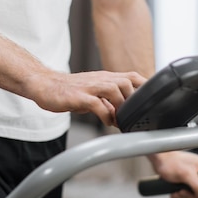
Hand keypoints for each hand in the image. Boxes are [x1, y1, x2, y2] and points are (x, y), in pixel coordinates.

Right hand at [29, 70, 145, 125]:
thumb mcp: (92, 94)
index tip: (153, 100)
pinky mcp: (79, 96)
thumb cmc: (68, 90)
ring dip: (121, 106)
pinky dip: (106, 114)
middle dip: (134, 100)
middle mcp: (100, 79)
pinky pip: (97, 104)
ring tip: (120, 120)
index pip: (132, 76)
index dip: (145, 86)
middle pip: (127, 82)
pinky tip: (106, 121)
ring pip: (115, 89)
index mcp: (105, 78)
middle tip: (133, 115)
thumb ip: (108, 102)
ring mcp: (89, 87)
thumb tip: (121, 115)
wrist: (44, 85)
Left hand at [148, 151, 197, 197]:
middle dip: (191, 195)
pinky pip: (189, 191)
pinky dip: (182, 194)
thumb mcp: (186, 174)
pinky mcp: (188, 178)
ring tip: (177, 192)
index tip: (193, 192)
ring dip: (185, 195)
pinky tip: (175, 192)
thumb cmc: (170, 162)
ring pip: (196, 192)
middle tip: (182, 192)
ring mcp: (196, 175)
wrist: (159, 159)